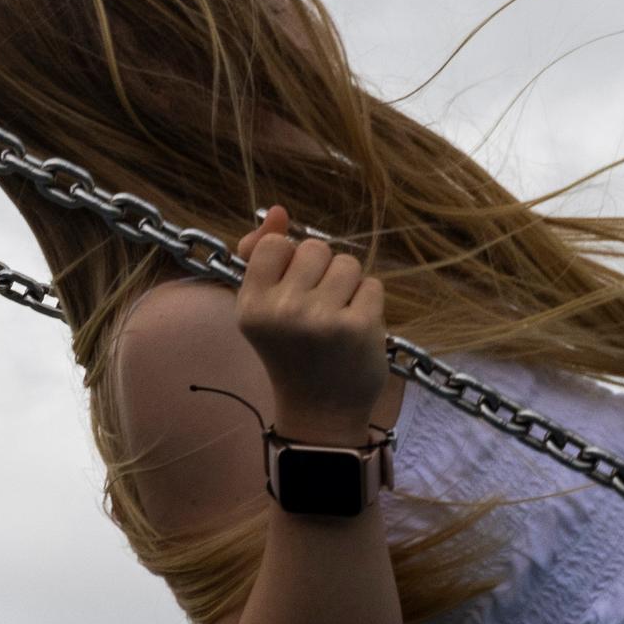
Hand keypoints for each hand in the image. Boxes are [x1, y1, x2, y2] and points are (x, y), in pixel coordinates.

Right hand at [233, 207, 388, 432]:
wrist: (320, 412)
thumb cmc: (292, 353)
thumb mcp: (264, 308)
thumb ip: (263, 256)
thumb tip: (278, 211)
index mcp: (251, 304)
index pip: (274, 244)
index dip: (289, 261)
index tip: (291, 291)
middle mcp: (283, 310)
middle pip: (315, 248)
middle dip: (322, 271)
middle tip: (317, 309)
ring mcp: (322, 319)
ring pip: (347, 263)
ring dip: (348, 285)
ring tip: (337, 316)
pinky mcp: (359, 327)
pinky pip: (372, 284)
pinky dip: (368, 303)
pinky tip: (355, 329)